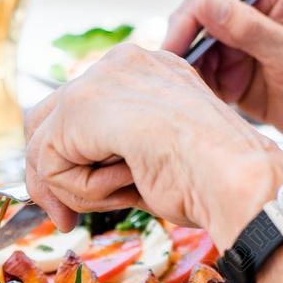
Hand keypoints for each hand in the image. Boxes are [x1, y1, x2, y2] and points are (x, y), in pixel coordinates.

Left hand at [25, 44, 282, 247]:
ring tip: (124, 192)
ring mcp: (100, 78)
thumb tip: (59, 183)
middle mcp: (121, 63)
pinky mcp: (81, 104)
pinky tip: (125, 181)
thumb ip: (111, 156)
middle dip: (50, 176)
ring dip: (76, 188)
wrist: (235, 176)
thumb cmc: (212, 179)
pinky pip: (49, 162)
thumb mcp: (154, 157)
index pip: (79, 111)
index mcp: (146, 71)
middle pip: (47, 120)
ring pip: (47, 145)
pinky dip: (80, 190)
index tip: (73, 204)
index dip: (70, 160)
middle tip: (64, 219)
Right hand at [162, 0, 282, 147]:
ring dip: (191, 68)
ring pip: (196, 48)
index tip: (175, 44)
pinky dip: (199, 85)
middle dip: (185, 44)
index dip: (190, 16)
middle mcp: (252, 12)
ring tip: (193, 89)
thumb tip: (205, 5)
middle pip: (198, 19)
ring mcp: (242, 42)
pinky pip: (204, 74)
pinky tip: (204, 98)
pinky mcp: (236, 72)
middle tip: (174, 71)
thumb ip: (248, 29)